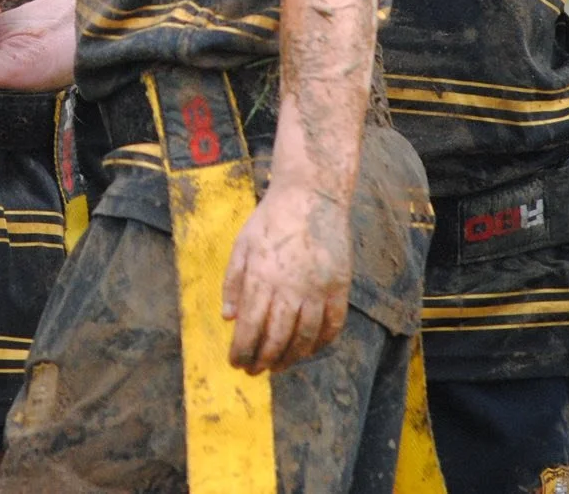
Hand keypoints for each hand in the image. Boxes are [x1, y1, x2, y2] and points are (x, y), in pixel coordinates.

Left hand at [221, 181, 352, 374]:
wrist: (312, 196)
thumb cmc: (271, 219)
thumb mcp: (242, 245)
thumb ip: (233, 282)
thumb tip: (228, 318)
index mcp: (263, 277)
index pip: (250, 327)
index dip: (242, 351)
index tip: (235, 362)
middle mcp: (291, 288)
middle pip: (277, 338)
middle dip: (262, 361)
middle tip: (254, 371)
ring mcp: (319, 289)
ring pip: (305, 338)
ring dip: (290, 358)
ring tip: (277, 366)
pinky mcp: (340, 287)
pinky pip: (333, 326)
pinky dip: (320, 344)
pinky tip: (308, 351)